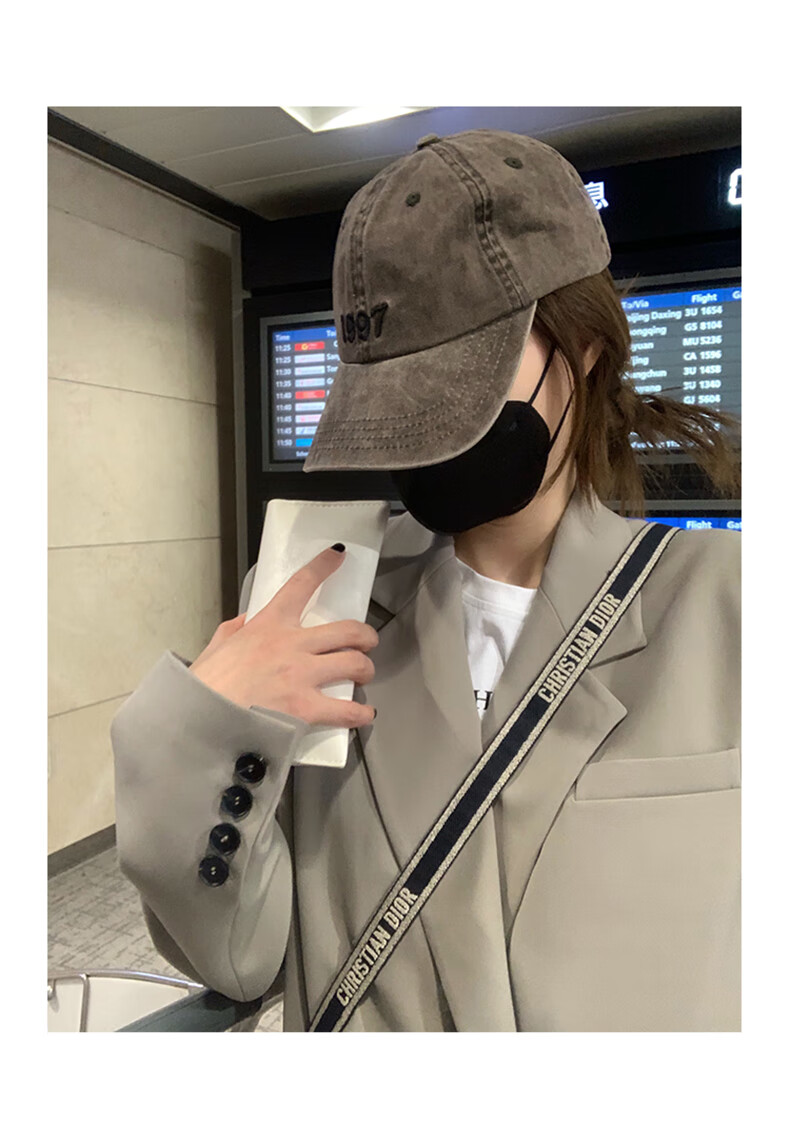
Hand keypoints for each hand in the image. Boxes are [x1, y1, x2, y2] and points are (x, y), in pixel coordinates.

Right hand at [189, 546, 378, 728]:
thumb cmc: (204, 686)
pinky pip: (346, 709)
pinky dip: (359, 713)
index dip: (323, 566)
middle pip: (347, 630)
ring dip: (365, 670)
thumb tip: (247, 623)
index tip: (337, 556)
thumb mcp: (217, 646)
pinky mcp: (305, 708)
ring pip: (355, 664)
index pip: (300, 585)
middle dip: (365, 636)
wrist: (197, 720)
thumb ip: (236, 631)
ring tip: (363, 676)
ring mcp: (301, 675)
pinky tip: (363, 714)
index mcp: (267, 625)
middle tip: (367, 643)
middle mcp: (291, 645)